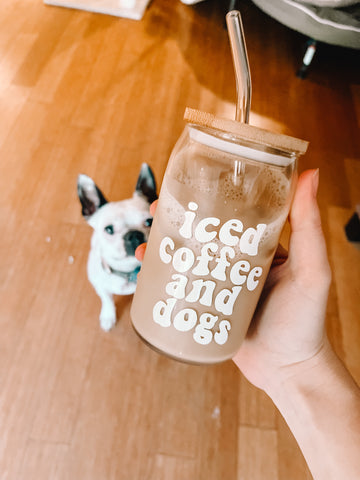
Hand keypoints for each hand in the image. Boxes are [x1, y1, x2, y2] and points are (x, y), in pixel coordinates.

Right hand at [135, 171, 331, 395]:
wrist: (288, 372)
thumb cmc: (305, 321)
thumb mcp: (311, 270)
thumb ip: (308, 226)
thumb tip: (310, 172)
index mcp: (258, 248)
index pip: (230, 215)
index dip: (206, 199)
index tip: (185, 186)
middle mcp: (236, 263)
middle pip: (200, 235)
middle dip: (175, 223)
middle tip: (154, 213)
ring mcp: (218, 286)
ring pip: (185, 261)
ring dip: (162, 250)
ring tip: (144, 246)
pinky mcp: (205, 309)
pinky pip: (180, 290)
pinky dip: (161, 281)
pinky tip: (144, 275)